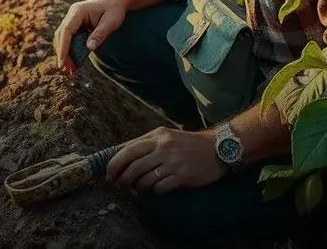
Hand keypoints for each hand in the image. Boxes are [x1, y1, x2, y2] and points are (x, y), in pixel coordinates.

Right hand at [53, 0, 126, 73]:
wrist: (116, 1)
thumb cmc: (115, 9)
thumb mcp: (111, 22)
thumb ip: (100, 34)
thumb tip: (88, 48)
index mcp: (78, 11)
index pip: (66, 31)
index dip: (63, 48)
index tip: (62, 62)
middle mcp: (72, 15)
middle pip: (61, 36)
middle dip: (62, 53)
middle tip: (66, 70)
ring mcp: (72, 19)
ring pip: (63, 38)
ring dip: (65, 54)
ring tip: (70, 70)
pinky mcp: (75, 25)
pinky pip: (69, 39)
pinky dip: (70, 50)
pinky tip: (74, 62)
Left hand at [104, 127, 225, 193]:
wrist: (218, 148)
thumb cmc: (187, 143)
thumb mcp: (166, 136)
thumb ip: (145, 143)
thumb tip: (120, 153)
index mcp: (157, 136)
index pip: (128, 149)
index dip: (114, 163)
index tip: (108, 173)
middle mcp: (164, 148)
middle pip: (133, 166)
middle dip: (122, 179)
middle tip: (119, 185)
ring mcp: (173, 162)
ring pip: (145, 179)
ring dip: (137, 187)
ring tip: (138, 189)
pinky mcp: (183, 176)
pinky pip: (160, 187)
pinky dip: (154, 191)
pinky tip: (156, 189)